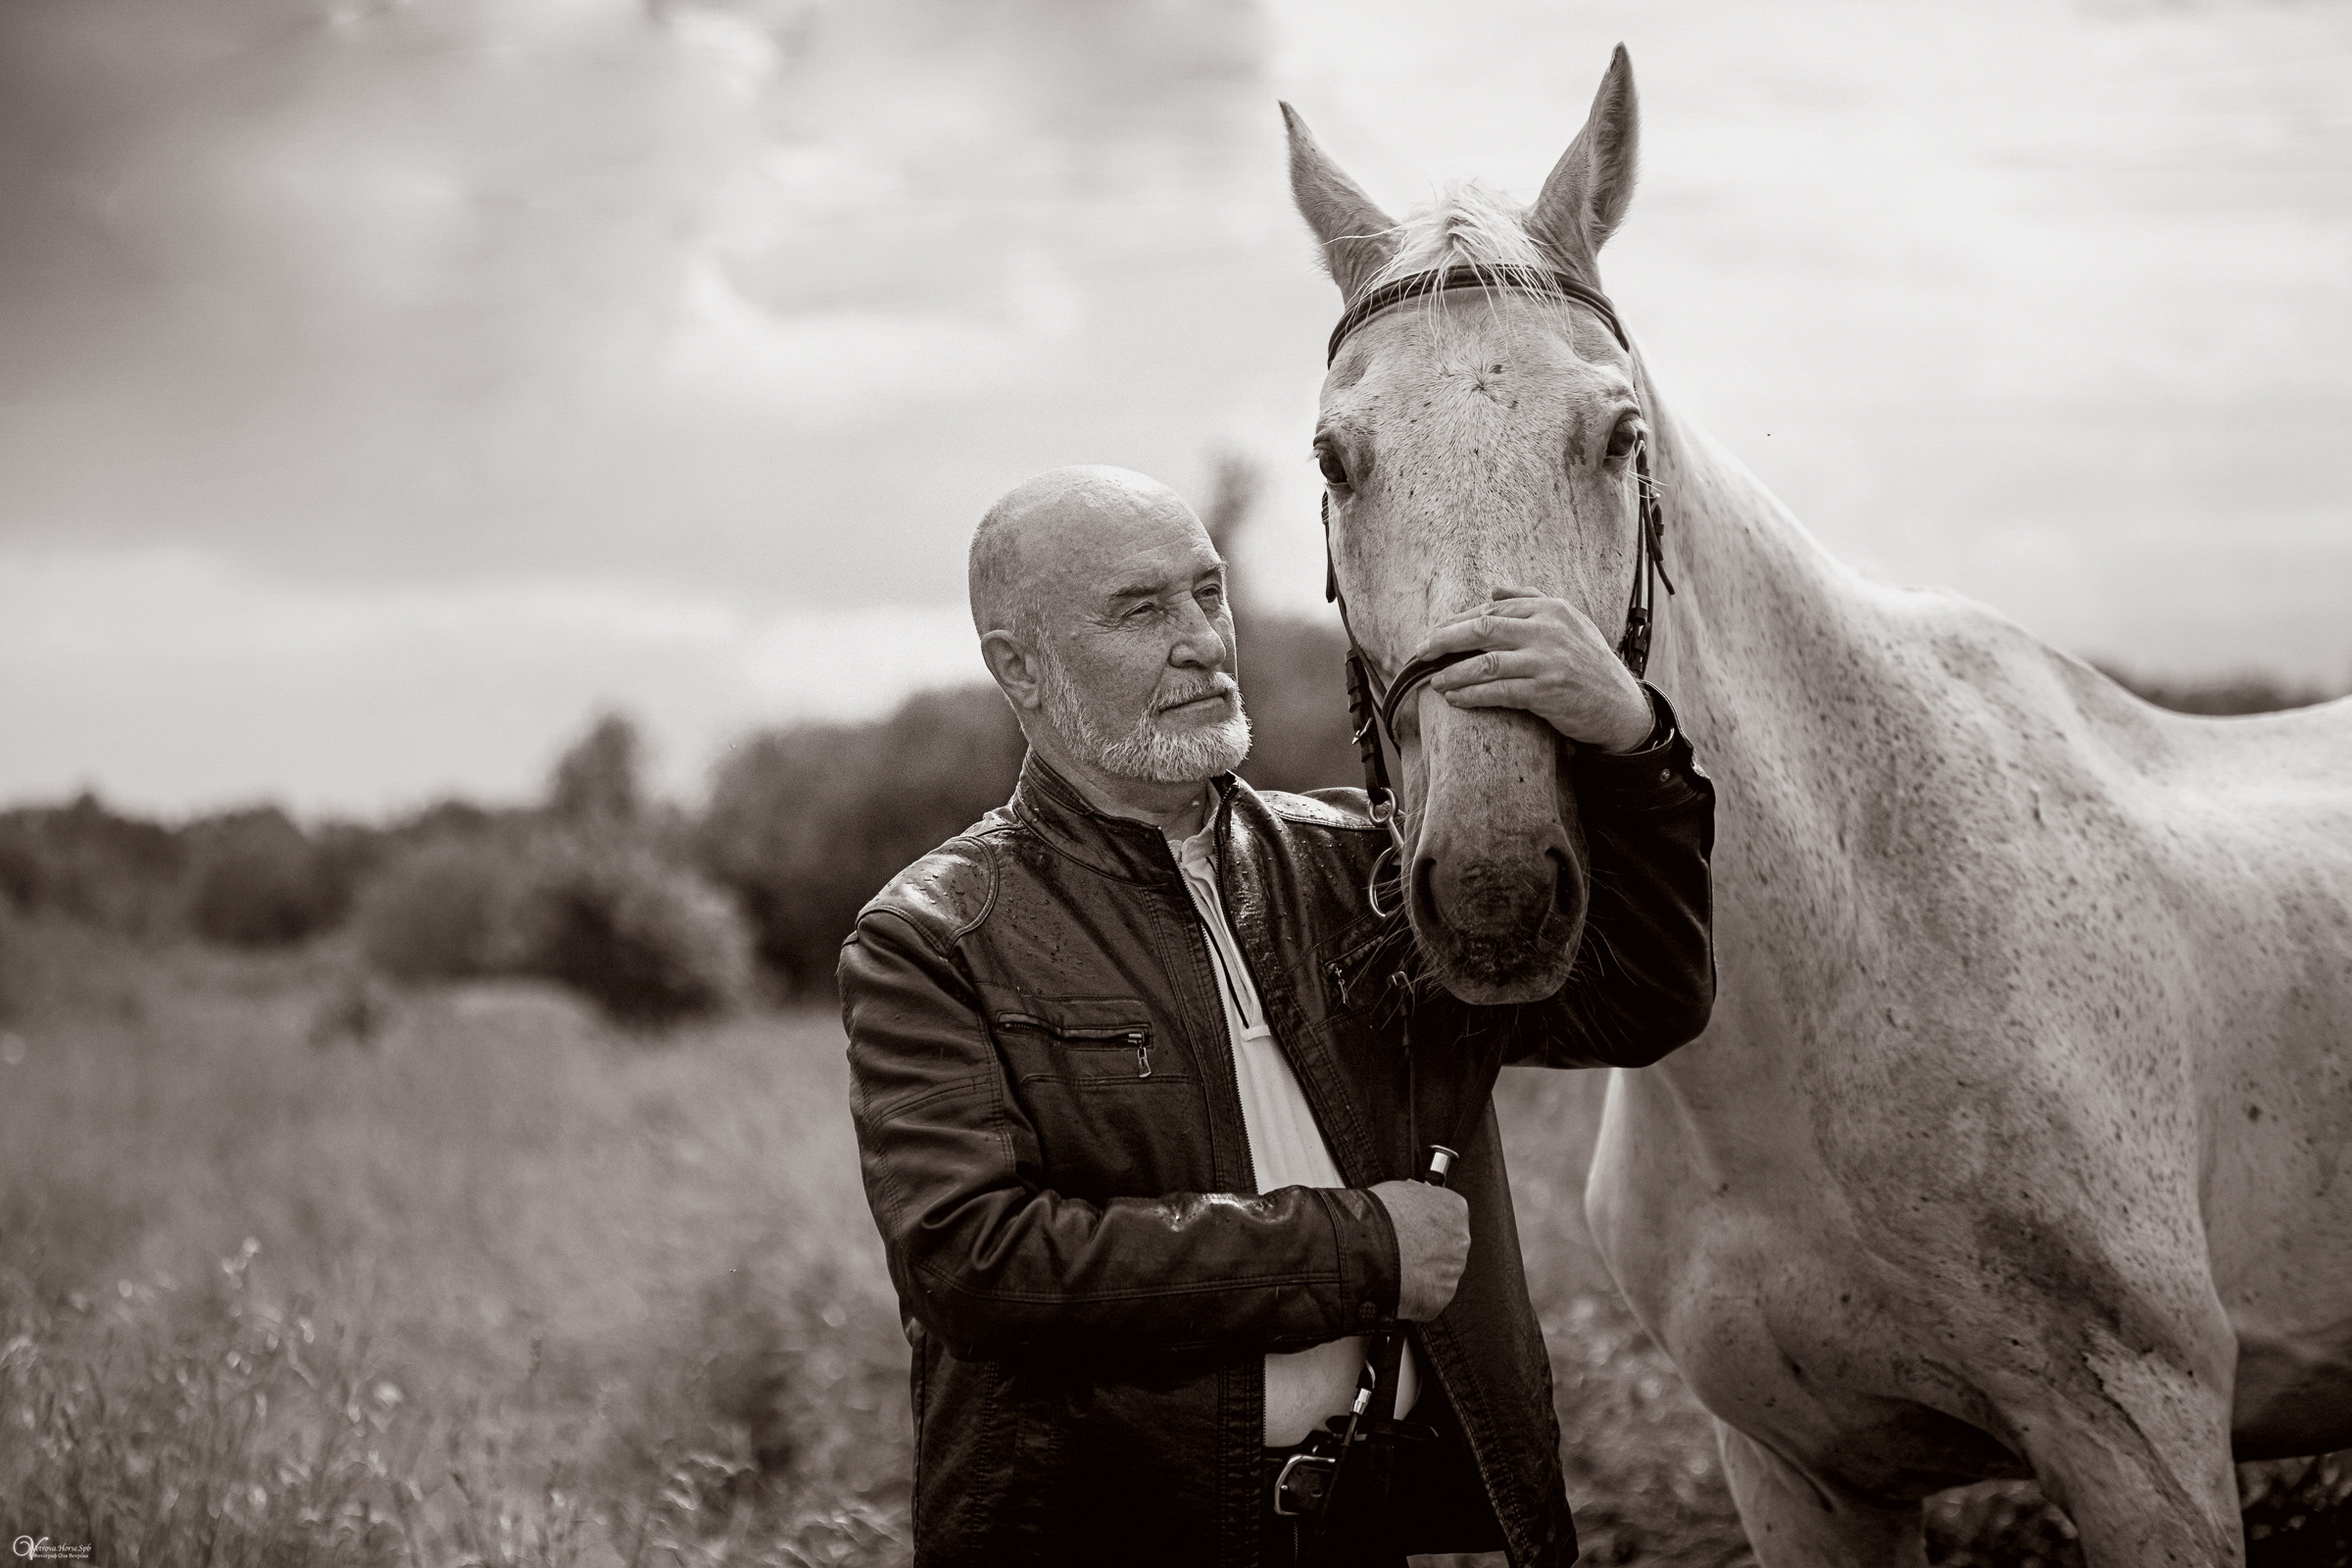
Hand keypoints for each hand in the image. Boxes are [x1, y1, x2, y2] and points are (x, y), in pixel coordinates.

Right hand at [1372, 1179, 1470, 1321]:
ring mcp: (1453, 1270)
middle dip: (1429, 1249)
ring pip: (1441, 1272)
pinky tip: (1399, 1284)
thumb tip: (1416, 1200)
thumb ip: (1419, 1197)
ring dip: (1423, 1272)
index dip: (1428, 1222)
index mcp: (1455, 1209)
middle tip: (1404, 1249)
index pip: (1450, 1216)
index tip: (1414, 1226)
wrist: (1368, 1249)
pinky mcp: (1441, 1296)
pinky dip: (1417, 1293)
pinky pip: (1430, 1295)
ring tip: (1397, 1268)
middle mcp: (1460, 1240)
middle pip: (1448, 1246)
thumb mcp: (1402, 1189)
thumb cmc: (1380, 1217)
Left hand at [1412, 587, 1653, 752]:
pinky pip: (1498, 691)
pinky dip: (1471, 695)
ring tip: (1435, 681)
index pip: (1492, 608)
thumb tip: (1494, 587)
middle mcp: (1549, 629)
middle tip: (1421, 651)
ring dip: (1453, 672)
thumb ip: (1533, 600)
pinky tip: (1455, 699)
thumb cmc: (1589, 664)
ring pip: (1485, 662)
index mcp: (1551, 608)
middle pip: (1482, 628)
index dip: (1457, 621)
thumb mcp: (1569, 623)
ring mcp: (1548, 660)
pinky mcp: (1547, 691)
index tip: (1434, 633)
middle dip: (1444, 639)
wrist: (1620, 706)